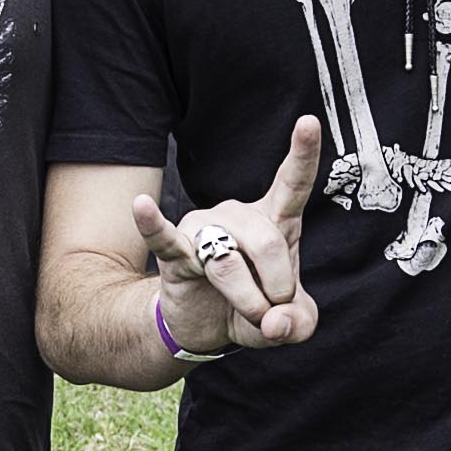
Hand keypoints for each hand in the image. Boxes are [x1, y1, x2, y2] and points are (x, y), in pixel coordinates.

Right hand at [131, 118, 321, 353]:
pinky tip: (141, 206)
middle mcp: (238, 215)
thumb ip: (298, 324)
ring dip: (244, 298)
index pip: (292, 182)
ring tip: (247, 315)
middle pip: (266, 243)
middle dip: (276, 289)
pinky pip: (163, 237)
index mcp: (274, 220)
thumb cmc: (253, 311)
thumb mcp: (290, 324)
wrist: (204, 327)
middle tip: (272, 315)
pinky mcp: (173, 252)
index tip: (308, 122)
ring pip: (228, 261)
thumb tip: (275, 323)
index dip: (302, 154)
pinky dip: (152, 224)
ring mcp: (203, 230)